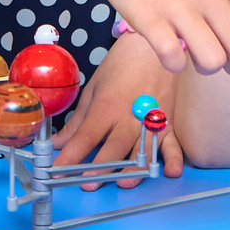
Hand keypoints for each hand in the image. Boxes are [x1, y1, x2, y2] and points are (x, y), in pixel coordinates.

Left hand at [53, 32, 180, 187]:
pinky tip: (170, 173)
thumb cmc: (121, 64)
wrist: (153, 45)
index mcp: (106, 107)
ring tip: (122, 184)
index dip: (70, 157)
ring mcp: (151, 120)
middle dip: (98, 169)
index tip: (57, 171)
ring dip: (133, 170)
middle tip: (86, 184)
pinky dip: (173, 159)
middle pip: (113, 148)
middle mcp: (129, 116)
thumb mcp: (94, 88)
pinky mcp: (168, 121)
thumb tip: (60, 141)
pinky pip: (172, 144)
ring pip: (142, 151)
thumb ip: (78, 119)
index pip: (85, 138)